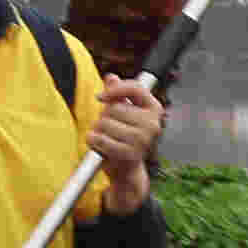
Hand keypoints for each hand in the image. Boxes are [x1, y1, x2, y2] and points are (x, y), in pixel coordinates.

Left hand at [90, 76, 164, 210]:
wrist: (126, 170)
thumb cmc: (123, 137)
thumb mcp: (123, 113)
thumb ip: (117, 94)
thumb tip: (111, 77)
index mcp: (154, 109)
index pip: (136, 88)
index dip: (115, 89)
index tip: (101, 96)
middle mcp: (152, 124)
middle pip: (114, 108)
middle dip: (104, 116)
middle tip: (110, 128)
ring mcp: (142, 140)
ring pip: (105, 122)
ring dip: (98, 130)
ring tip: (107, 138)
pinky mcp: (129, 154)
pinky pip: (100, 139)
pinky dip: (93, 141)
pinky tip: (100, 146)